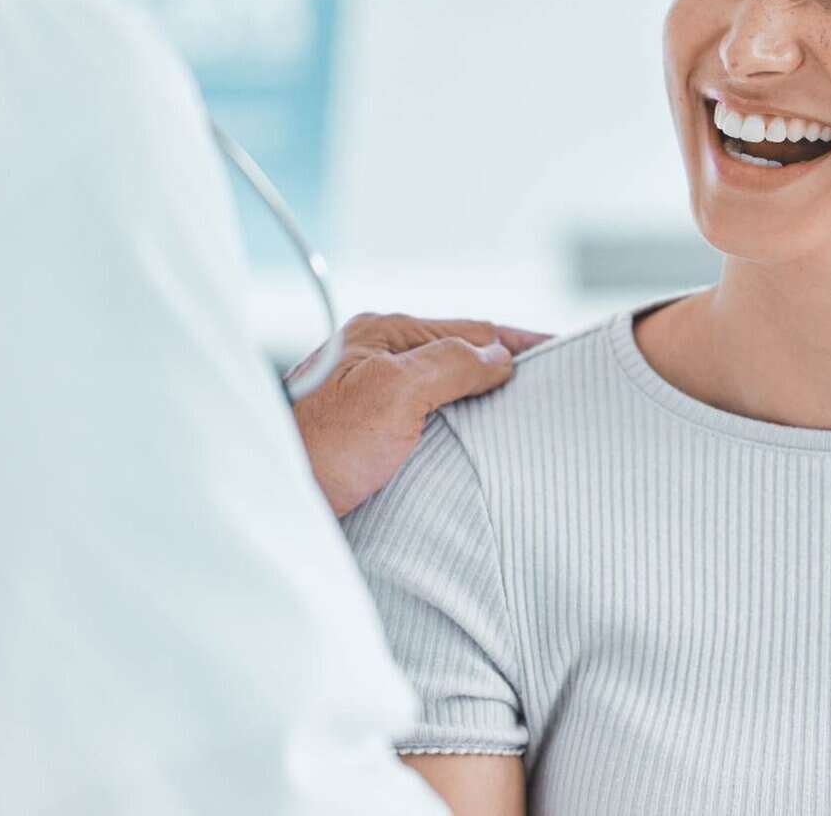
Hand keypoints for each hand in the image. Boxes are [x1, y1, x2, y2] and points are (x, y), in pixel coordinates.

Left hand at [291, 313, 549, 516]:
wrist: (265, 501)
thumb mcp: (392, 394)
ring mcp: (369, 396)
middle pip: (460, 356)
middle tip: (555, 391)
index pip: (472, 329)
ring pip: (444, 390)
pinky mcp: (365, 436)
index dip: (521, 341)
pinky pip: (427, 420)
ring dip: (482, 401)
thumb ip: (450, 364)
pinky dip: (458, 427)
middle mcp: (376, 360)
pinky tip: (473, 447)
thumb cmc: (317, 448)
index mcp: (383, 336)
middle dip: (505, 368)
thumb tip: (498, 354)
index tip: (565, 353)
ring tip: (523, 419)